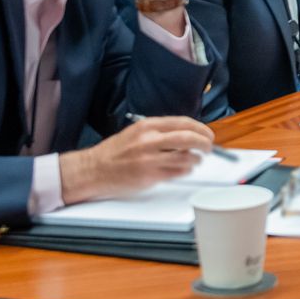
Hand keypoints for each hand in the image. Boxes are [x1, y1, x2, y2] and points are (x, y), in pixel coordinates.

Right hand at [59, 116, 214, 202]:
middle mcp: (149, 140)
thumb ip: (159, 132)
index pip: (183, 123)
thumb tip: (187, 133)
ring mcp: (149, 159)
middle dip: (205, 143)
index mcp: (146, 126)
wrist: (91, 170)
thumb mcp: (135, 133)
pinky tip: (182, 169)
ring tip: (194, 160)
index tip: (207, 134)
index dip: (201, 129)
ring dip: (195, 160)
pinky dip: (185, 170)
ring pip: (186, 157)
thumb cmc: (113, 153)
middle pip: (189, 138)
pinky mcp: (149, 176)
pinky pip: (178, 172)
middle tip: (208, 147)